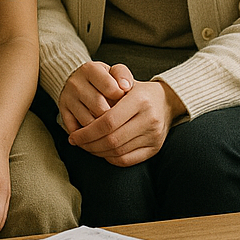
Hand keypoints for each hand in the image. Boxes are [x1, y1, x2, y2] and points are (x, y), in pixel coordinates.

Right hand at [58, 60, 132, 134]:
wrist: (78, 81)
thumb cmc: (103, 79)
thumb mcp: (113, 71)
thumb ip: (122, 75)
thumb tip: (126, 86)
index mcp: (90, 69)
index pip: (110, 88)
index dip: (121, 98)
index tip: (124, 101)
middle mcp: (75, 83)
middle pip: (99, 107)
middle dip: (113, 117)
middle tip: (121, 120)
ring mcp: (67, 98)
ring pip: (88, 122)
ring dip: (102, 130)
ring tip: (111, 130)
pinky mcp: (63, 112)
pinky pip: (76, 131)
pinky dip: (88, 137)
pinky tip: (98, 136)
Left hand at [66, 79, 185, 165]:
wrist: (166, 101)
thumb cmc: (136, 90)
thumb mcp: (122, 79)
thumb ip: (104, 85)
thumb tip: (85, 105)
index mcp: (140, 100)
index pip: (108, 121)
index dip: (87, 131)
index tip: (73, 135)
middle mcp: (150, 119)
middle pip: (112, 139)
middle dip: (89, 144)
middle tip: (76, 142)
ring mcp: (154, 136)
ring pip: (118, 152)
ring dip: (97, 152)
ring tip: (85, 146)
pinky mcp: (155, 148)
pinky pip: (127, 160)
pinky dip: (110, 158)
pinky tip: (100, 151)